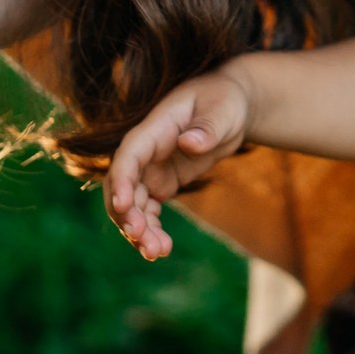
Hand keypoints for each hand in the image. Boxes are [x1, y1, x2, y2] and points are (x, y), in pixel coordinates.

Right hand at [102, 69, 252, 259]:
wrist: (232, 106)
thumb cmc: (225, 100)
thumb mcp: (223, 109)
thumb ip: (207, 127)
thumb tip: (189, 144)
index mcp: (156, 127)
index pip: (129, 154)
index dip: (122, 180)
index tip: (123, 206)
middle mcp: (146, 150)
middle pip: (123, 184)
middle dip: (127, 214)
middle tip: (145, 241)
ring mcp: (151, 168)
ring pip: (132, 203)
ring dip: (139, 229)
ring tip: (157, 252)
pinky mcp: (160, 183)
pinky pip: (147, 210)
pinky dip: (151, 229)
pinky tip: (161, 249)